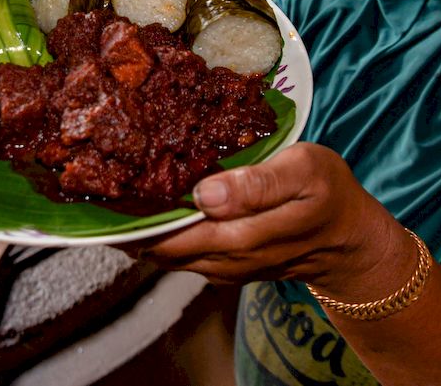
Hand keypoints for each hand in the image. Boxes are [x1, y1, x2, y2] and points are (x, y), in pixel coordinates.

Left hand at [124, 144, 405, 292]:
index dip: (133, 216)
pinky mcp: (223, 265)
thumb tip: (204, 194)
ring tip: (106, 198)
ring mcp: (222, 266)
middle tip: (90, 189)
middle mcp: (223, 258)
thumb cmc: (329, 194)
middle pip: (158, 247)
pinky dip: (156, 236)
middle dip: (123, 223)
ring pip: (165, 254)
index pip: (171, 232)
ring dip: (134, 232)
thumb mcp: (306, 173)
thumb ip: (258, 184)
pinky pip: (180, 253)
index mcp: (241, 234)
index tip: (100, 190)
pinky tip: (141, 211)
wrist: (350, 242)